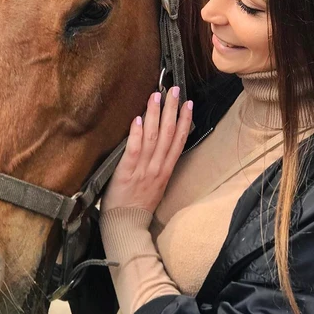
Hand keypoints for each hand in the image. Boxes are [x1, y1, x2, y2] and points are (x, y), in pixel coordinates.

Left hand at [101, 87, 192, 214]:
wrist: (126, 225)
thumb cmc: (138, 206)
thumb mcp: (156, 185)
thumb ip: (159, 166)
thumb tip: (159, 147)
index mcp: (166, 170)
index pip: (178, 141)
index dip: (184, 120)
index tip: (188, 103)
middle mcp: (157, 167)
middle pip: (168, 134)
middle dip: (172, 109)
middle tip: (174, 89)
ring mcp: (143, 170)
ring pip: (152, 138)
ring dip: (155, 115)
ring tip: (156, 96)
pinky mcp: (126, 173)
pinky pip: (134, 150)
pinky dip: (137, 134)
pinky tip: (138, 119)